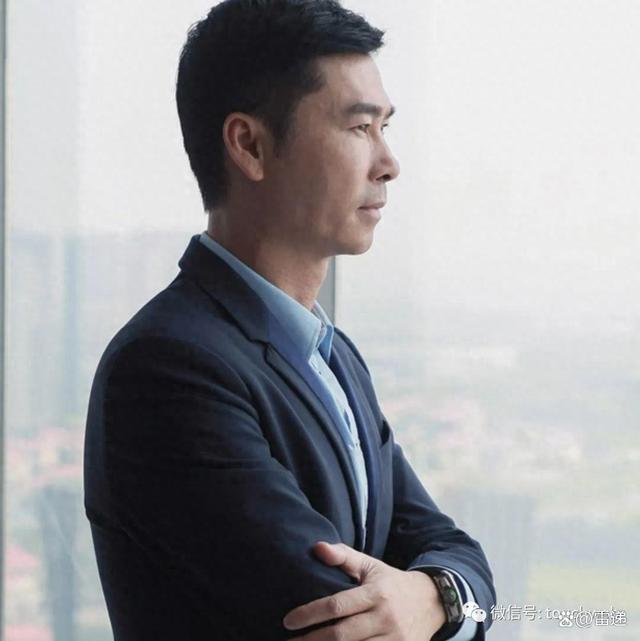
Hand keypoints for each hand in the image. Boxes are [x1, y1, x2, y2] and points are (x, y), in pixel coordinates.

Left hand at [283, 541, 446, 639]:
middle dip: (312, 640)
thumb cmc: (391, 582)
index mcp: (376, 593)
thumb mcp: (370, 565)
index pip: (337, 606)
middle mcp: (385, 618)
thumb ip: (343, 556)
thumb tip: (317, 547)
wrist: (432, 602)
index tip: (288, 621)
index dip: (310, 614)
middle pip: (342, 635)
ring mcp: (395, 640)